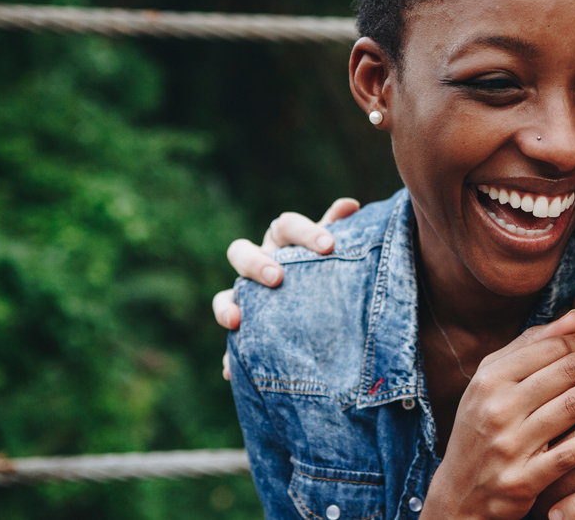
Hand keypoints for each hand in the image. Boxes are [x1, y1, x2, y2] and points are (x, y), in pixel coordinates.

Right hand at [213, 198, 359, 378]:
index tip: (329, 245)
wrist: (325, 312)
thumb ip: (339, 228)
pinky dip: (229, 357)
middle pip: (241, 252)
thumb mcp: (336, 253)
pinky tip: (230, 371)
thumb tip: (350, 204)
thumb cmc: (328, 270)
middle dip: (256, 263)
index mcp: (283, 240)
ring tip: (235, 321)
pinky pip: (230, 344)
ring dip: (225, 306)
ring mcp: (246, 296)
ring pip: (223, 296)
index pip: (285, 226)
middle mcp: (258, 263)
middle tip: (277, 278)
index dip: (304, 232)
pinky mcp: (244, 330)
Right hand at [422, 310, 574, 519]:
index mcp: (488, 380)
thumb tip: (574, 317)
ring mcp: (510, 445)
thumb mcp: (491, 384)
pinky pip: (570, 453)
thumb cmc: (481, 430)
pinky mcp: (524, 479)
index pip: (547, 348)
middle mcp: (497, 408)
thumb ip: (529, 347)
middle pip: (566, 372)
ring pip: (573, 406)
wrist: (461, 494)